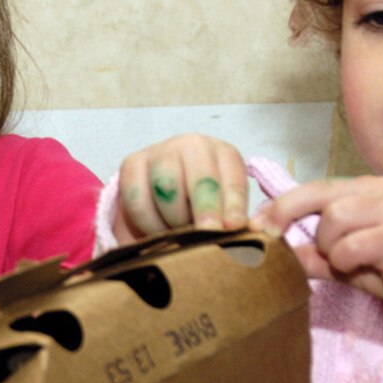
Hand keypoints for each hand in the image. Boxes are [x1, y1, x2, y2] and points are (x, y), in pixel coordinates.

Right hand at [115, 134, 249, 241]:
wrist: (163, 197)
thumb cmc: (201, 208)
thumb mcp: (226, 212)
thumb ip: (237, 221)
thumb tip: (250, 227)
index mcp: (225, 155)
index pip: (233, 178)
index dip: (234, 204)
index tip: (232, 227)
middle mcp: (193, 146)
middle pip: (200, 177)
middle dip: (205, 208)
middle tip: (207, 233)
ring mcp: (160, 152)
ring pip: (166, 186)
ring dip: (174, 219)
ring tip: (180, 235)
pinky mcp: (131, 164)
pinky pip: (137, 199)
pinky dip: (148, 222)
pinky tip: (158, 231)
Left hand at [253, 175, 382, 314]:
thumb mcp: (350, 262)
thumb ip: (317, 255)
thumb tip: (274, 255)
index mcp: (367, 188)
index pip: (313, 188)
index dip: (280, 207)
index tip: (257, 227)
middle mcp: (380, 190)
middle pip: (317, 200)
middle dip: (299, 227)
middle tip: (293, 251)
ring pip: (333, 221)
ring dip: (331, 248)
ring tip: (349, 262)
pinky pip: (351, 246)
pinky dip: (347, 261)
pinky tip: (364, 268)